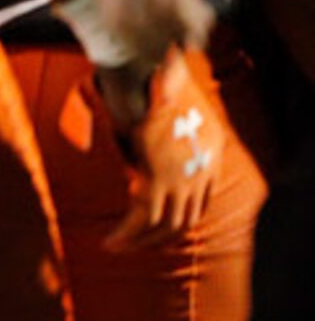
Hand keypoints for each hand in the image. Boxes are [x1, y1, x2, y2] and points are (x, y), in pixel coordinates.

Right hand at [99, 46, 231, 249]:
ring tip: (117, 246)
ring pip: (166, 225)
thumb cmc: (155, 85)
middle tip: (136, 244)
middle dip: (159, 237)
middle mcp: (201, 173)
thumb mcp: (169, 110)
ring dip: (141, 240)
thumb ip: (160, 130)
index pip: (200, 200)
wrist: (151, 73)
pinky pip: (143, 216)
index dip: (180, 215)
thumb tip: (137, 147)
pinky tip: (110, 241)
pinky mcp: (158, 180)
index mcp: (209, 158)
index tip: (159, 225)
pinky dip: (126, 233)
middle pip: (185, 218)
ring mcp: (181, 178)